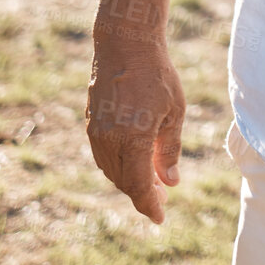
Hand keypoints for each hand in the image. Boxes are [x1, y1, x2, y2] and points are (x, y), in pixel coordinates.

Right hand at [86, 27, 185, 224]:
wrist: (125, 45)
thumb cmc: (157, 76)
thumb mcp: (174, 112)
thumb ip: (169, 150)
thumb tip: (171, 183)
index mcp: (132, 140)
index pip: (139, 186)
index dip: (150, 206)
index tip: (160, 219)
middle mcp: (109, 140)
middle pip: (124, 182)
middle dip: (142, 195)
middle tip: (162, 200)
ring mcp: (95, 133)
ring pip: (111, 171)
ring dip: (129, 182)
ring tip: (151, 184)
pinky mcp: (90, 124)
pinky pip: (103, 156)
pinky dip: (118, 166)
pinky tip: (134, 164)